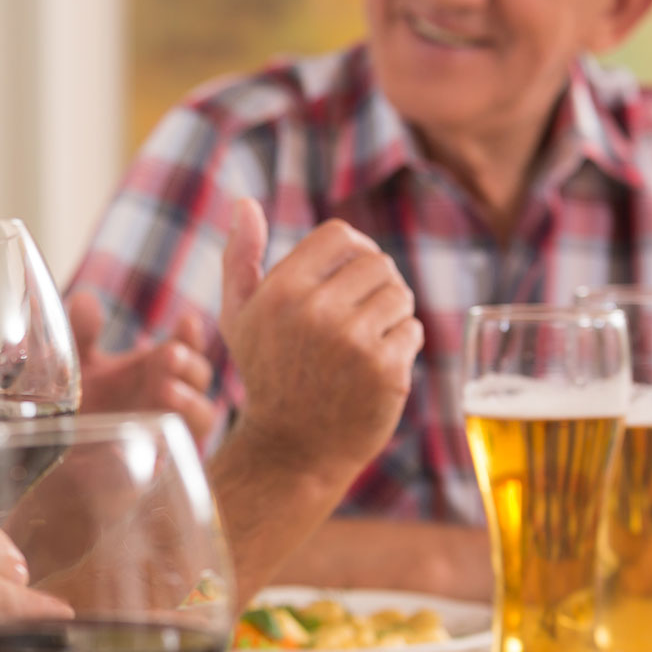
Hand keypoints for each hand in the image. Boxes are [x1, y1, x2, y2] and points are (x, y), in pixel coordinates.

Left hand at [69, 293, 216, 448]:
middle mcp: (166, 398)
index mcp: (155, 367)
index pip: (186, 346)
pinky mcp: (153, 468)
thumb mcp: (77, 362)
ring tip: (166, 389)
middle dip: (191, 365)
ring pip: (202, 420)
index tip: (186, 321)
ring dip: (191, 403)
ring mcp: (164, 432)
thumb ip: (82, 332)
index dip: (191, 335)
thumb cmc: (79, 403)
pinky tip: (145, 434)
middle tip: (170, 355)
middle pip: (198, 379)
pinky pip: (171, 461)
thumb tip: (86, 300)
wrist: (58, 455)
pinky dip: (164, 447)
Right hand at [218, 198, 421, 477]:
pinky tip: (375, 364)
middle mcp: (316, 312)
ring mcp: (353, 342)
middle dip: (374, 284)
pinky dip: (402, 344)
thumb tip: (245, 202)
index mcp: (281, 291)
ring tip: (366, 338)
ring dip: (391, 313)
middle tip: (359, 313)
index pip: (341, 235)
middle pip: (377, 262)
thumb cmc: (267, 374)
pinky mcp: (386, 370)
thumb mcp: (239, 316)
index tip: (348, 275)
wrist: (291, 449)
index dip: (352, 250)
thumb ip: (240, 256)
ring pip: (399, 294)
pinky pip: (412, 331)